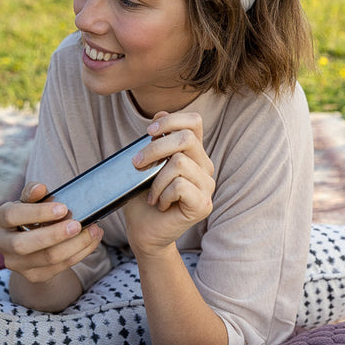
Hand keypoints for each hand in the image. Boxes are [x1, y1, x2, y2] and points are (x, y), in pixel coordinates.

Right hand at [0, 182, 102, 282]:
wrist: (34, 243)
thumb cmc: (33, 214)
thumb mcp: (32, 201)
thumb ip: (34, 193)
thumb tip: (40, 188)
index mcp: (1, 219)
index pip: (13, 216)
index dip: (37, 212)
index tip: (63, 208)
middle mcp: (2, 244)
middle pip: (25, 244)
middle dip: (54, 235)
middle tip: (77, 225)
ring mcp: (16, 264)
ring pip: (47, 258)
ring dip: (75, 244)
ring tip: (94, 230)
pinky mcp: (34, 275)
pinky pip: (60, 267)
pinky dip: (81, 252)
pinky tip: (93, 240)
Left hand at [123, 111, 214, 257]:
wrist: (144, 232)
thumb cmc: (142, 198)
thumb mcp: (145, 164)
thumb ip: (155, 140)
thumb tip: (161, 112)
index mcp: (193, 153)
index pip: (194, 121)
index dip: (171, 120)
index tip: (148, 132)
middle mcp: (205, 166)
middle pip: (185, 138)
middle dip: (155, 148)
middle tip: (137, 164)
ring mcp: (207, 186)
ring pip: (179, 162)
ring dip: (155, 179)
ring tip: (152, 194)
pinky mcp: (203, 204)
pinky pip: (180, 185)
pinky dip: (162, 193)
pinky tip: (161, 204)